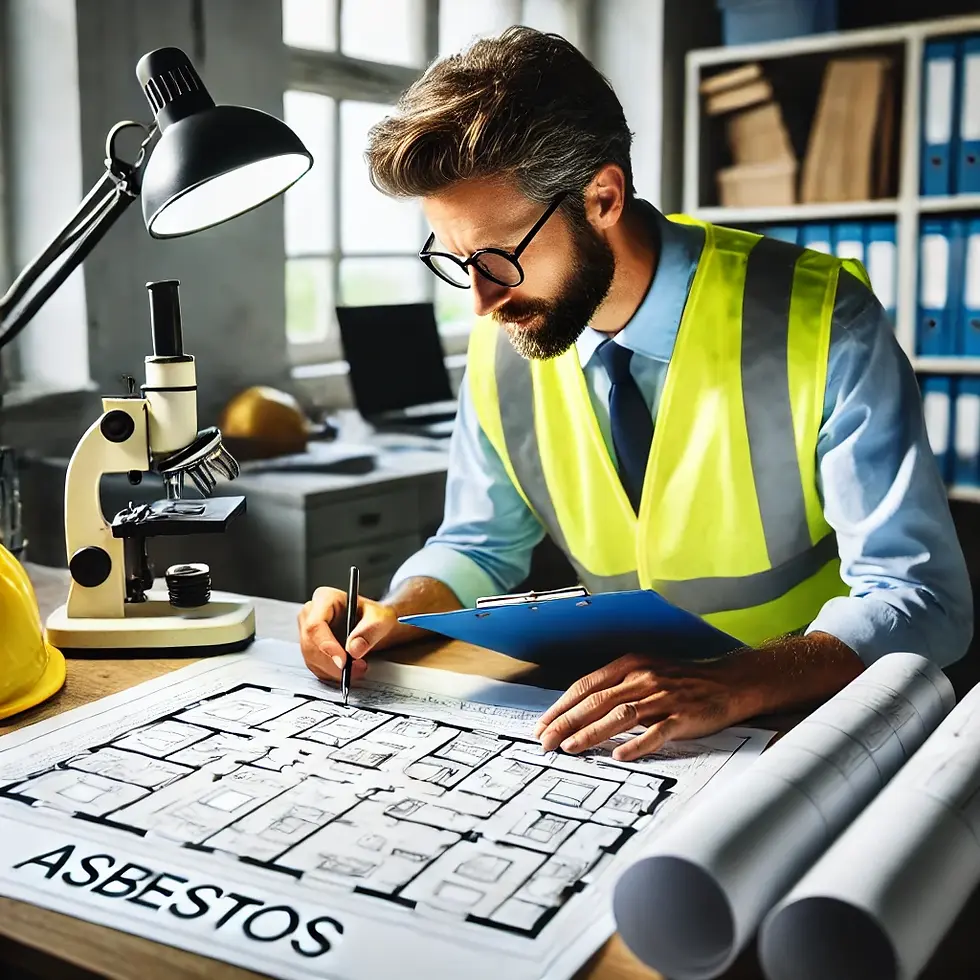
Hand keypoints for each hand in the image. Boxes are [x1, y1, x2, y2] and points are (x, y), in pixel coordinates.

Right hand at [297, 586, 396, 685]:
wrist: (374, 625)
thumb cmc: (374, 616)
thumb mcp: (380, 619)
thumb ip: (369, 632)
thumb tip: (354, 649)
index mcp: (325, 598)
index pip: (315, 625)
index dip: (326, 646)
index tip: (343, 662)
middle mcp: (311, 612)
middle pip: (310, 643)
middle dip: (332, 662)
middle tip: (356, 669)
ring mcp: (307, 630)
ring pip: (310, 657)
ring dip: (333, 670)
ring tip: (358, 669)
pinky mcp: (310, 647)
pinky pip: (314, 666)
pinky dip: (331, 673)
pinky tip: (348, 671)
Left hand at [533, 652, 766, 761]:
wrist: (729, 681)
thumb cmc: (681, 680)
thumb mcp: (645, 671)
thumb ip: (616, 686)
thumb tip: (579, 709)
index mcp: (630, 665)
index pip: (586, 686)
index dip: (561, 706)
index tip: (543, 725)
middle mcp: (643, 678)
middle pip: (596, 701)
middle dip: (566, 722)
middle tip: (546, 741)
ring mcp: (663, 697)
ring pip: (620, 715)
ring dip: (591, 732)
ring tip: (570, 748)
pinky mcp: (683, 717)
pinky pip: (657, 732)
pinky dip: (636, 744)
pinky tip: (619, 755)